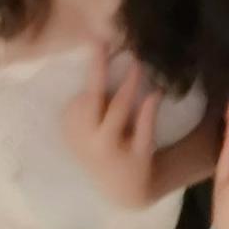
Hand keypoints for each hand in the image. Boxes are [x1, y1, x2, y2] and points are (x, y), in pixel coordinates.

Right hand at [64, 45, 162, 208]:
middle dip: (98, 68)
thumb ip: (93, 98)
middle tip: (107, 41)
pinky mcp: (136, 159)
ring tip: (139, 65)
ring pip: (117, 111)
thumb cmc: (105, 145)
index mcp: (73, 127)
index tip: (97, 38)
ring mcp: (111, 150)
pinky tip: (155, 94)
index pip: (81, 92)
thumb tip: (101, 52)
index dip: (93, 63)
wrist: (124, 190)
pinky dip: (148, 112)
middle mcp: (87, 138)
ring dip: (128, 86)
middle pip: (92, 96)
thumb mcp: (90, 125)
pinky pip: (142, 132)